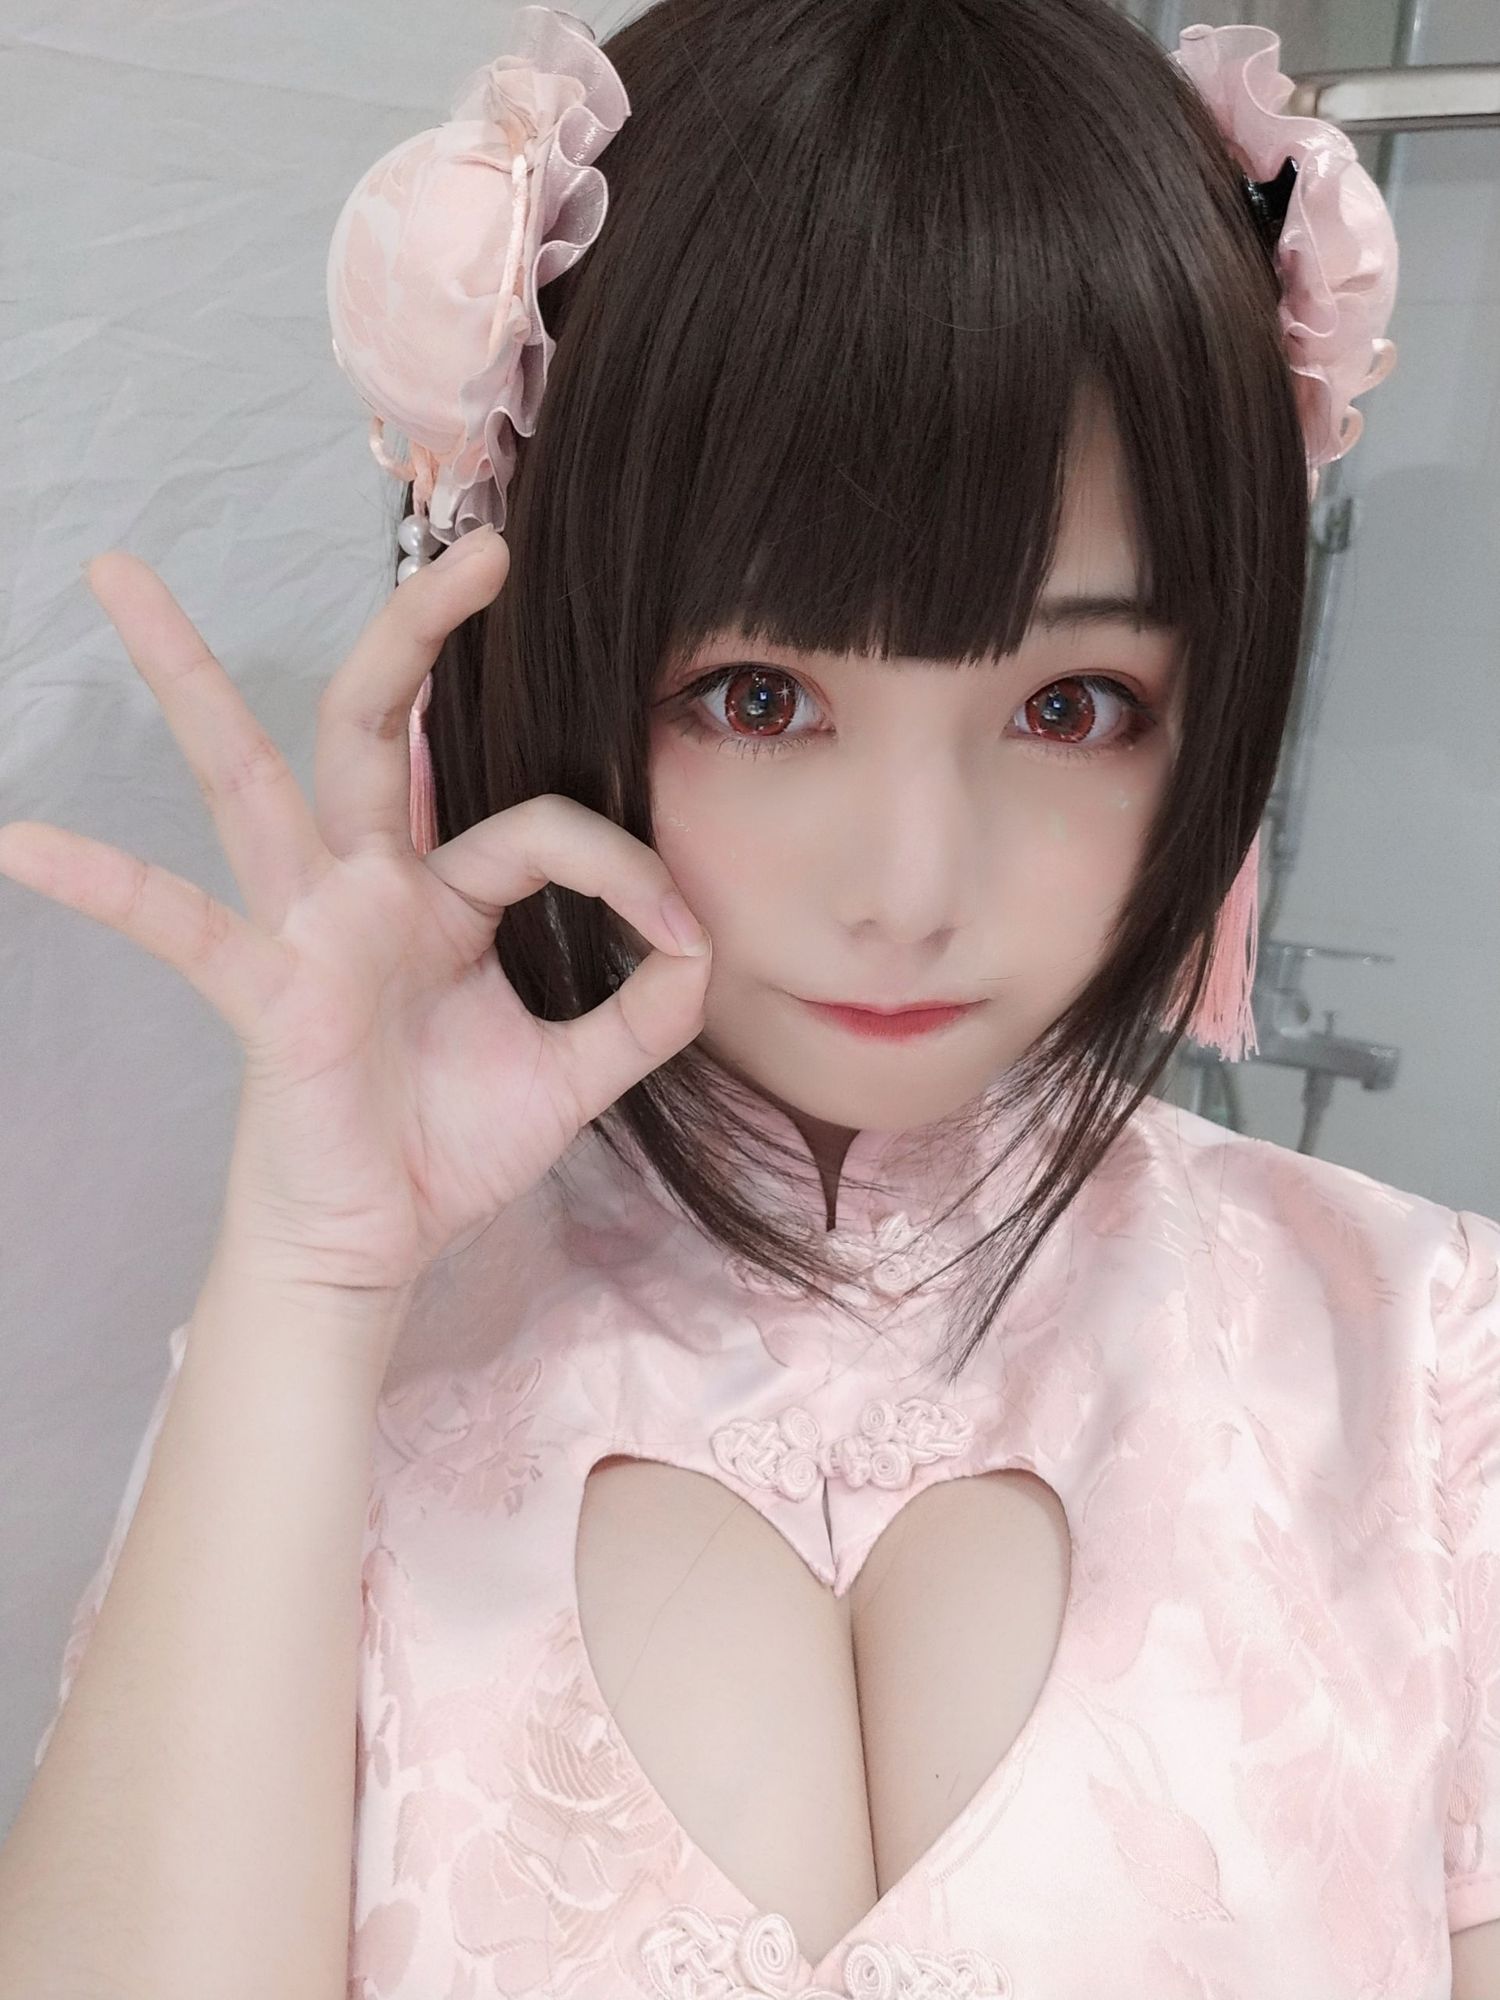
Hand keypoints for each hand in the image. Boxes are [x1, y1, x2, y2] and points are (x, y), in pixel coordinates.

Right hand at [0, 531, 711, 1309]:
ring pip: (250, 778)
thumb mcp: (578, 1072)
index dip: (621, 866)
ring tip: (123, 578)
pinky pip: (180, 927)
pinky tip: (25, 844)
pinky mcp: (267, 988)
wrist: (377, 1243)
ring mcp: (305, 926)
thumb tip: (702, 947)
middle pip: (373, 728)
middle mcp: (367, 886)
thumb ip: (648, 1008)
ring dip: (191, 678)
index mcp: (444, 892)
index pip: (537, 825)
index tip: (676, 934)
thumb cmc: (455, 1143)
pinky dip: (106, 887)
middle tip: (483, 546)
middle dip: (417, 631)